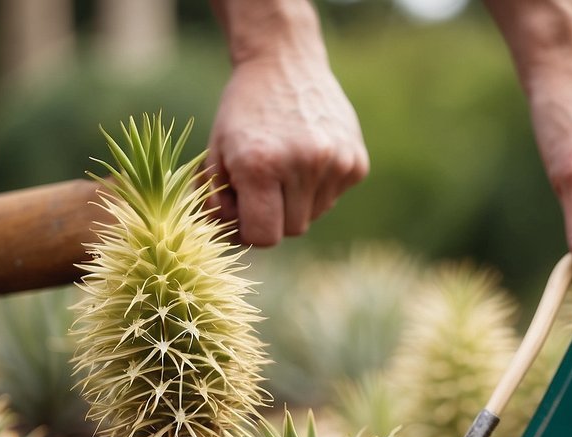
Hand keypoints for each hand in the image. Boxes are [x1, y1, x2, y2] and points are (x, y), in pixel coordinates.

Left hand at [207, 1, 367, 246]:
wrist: (285, 61)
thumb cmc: (243, 112)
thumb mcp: (215, 153)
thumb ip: (217, 203)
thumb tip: (233, 239)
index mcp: (260, 165)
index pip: (264, 238)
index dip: (250, 231)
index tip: (245, 213)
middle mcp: (302, 165)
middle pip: (291, 230)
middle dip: (274, 215)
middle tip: (264, 183)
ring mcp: (335, 163)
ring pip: (313, 215)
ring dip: (297, 201)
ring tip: (286, 163)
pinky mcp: (357, 162)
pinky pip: (333, 197)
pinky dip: (319, 186)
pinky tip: (309, 155)